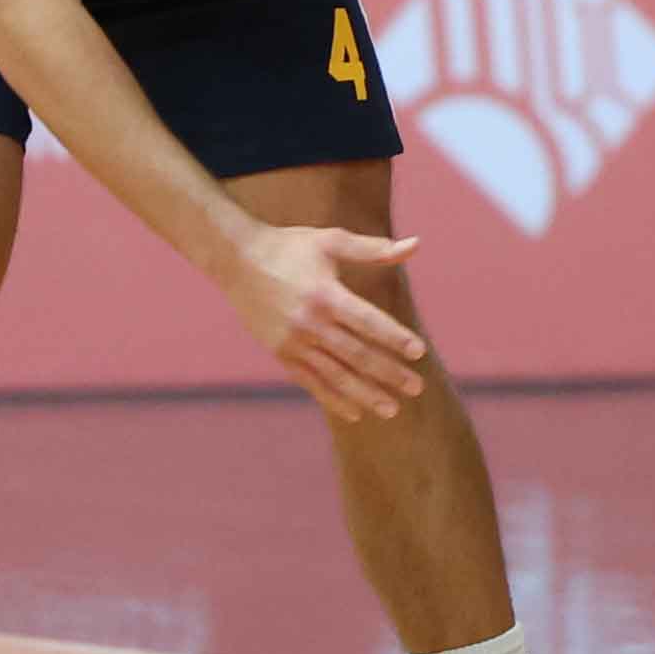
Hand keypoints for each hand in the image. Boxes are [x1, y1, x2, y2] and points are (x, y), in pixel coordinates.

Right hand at [214, 225, 427, 421]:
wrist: (235, 259)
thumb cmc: (289, 246)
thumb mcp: (330, 241)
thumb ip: (373, 249)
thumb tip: (416, 245)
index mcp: (325, 293)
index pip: (368, 321)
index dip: (395, 337)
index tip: (419, 352)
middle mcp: (309, 321)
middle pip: (357, 354)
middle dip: (389, 373)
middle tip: (417, 388)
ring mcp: (293, 341)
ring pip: (335, 374)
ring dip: (365, 394)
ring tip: (392, 410)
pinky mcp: (279, 352)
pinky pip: (310, 381)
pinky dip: (332, 398)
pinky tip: (354, 412)